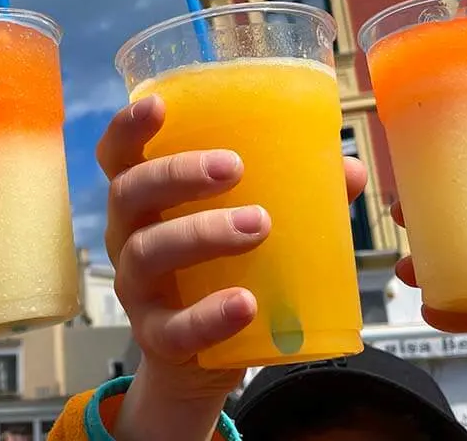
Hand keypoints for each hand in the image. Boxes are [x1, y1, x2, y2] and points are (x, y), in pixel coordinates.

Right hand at [96, 95, 367, 438]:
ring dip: (200, 233)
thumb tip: (348, 169)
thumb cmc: (217, 272)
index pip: (118, 155)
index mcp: (143, 199)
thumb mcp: (242, 226)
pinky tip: (245, 303)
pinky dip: (208, 315)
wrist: (198, 360)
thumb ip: (293, 195)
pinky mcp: (156, 336)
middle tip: (235, 167)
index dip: (128, 127)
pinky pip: (172, 328)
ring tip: (257, 226)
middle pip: (129, 192)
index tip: (159, 106)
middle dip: (178, 174)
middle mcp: (127, 235)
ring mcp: (136, 287)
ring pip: (146, 252)